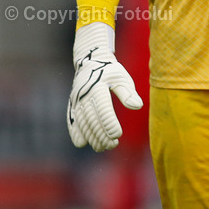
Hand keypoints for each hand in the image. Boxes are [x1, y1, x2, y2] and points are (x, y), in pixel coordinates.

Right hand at [67, 22, 142, 150]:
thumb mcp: (121, 78)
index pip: (103, 108)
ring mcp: (76, 101)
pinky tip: (82, 143)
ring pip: (82, 122)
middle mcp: (84, 95)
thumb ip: (128, 93)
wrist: (90, 62)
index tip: (118, 135)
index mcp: (97, 87)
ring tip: (102, 147)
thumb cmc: (111, 72)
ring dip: (91, 136)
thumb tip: (137, 106)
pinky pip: (72, 120)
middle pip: (92, 119)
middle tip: (113, 144)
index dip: (109, 123)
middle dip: (102, 134)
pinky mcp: (72, 105)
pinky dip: (75, 132)